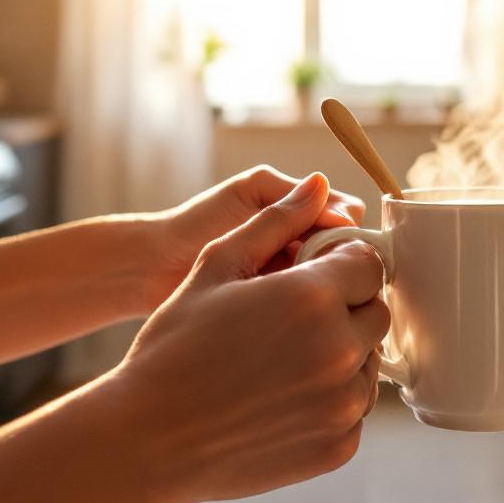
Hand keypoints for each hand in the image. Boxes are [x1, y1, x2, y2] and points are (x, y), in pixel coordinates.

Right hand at [110, 173, 387, 502]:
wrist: (147, 440)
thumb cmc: (174, 347)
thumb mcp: (217, 267)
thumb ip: (276, 222)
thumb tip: (317, 184)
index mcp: (315, 297)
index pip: (368, 266)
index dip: (339, 267)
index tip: (309, 278)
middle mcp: (341, 350)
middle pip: (376, 313)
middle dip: (344, 308)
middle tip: (292, 321)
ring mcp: (344, 404)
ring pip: (367, 364)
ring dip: (338, 355)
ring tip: (279, 363)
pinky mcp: (339, 447)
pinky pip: (353, 410)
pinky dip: (328, 401)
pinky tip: (279, 400)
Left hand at [140, 166, 366, 311]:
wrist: (154, 268)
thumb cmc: (196, 223)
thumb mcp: (249, 193)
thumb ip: (293, 196)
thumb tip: (350, 209)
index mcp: (298, 213)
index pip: (346, 217)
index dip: (348, 229)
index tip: (341, 239)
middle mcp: (302, 246)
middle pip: (346, 251)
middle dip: (339, 256)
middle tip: (319, 265)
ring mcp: (292, 279)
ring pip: (331, 280)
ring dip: (324, 281)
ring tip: (307, 286)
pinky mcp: (279, 308)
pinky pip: (308, 305)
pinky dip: (308, 303)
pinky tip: (300, 306)